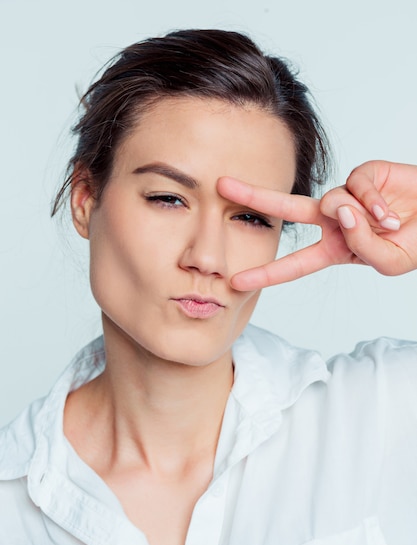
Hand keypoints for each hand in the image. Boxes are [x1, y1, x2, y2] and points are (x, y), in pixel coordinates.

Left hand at [218, 160, 416, 289]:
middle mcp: (334, 222)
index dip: (266, 274)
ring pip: (330, 202)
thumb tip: (339, 211)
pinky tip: (391, 211)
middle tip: (221, 186)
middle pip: (286, 210)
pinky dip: (375, 203)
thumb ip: (360, 245)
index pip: (294, 264)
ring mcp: (347, 197)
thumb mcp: (388, 261)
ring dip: (361, 219)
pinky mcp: (363, 175)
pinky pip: (356, 187)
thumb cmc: (416, 243)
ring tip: (389, 225)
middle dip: (254, 198)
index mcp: (334, 249)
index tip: (236, 282)